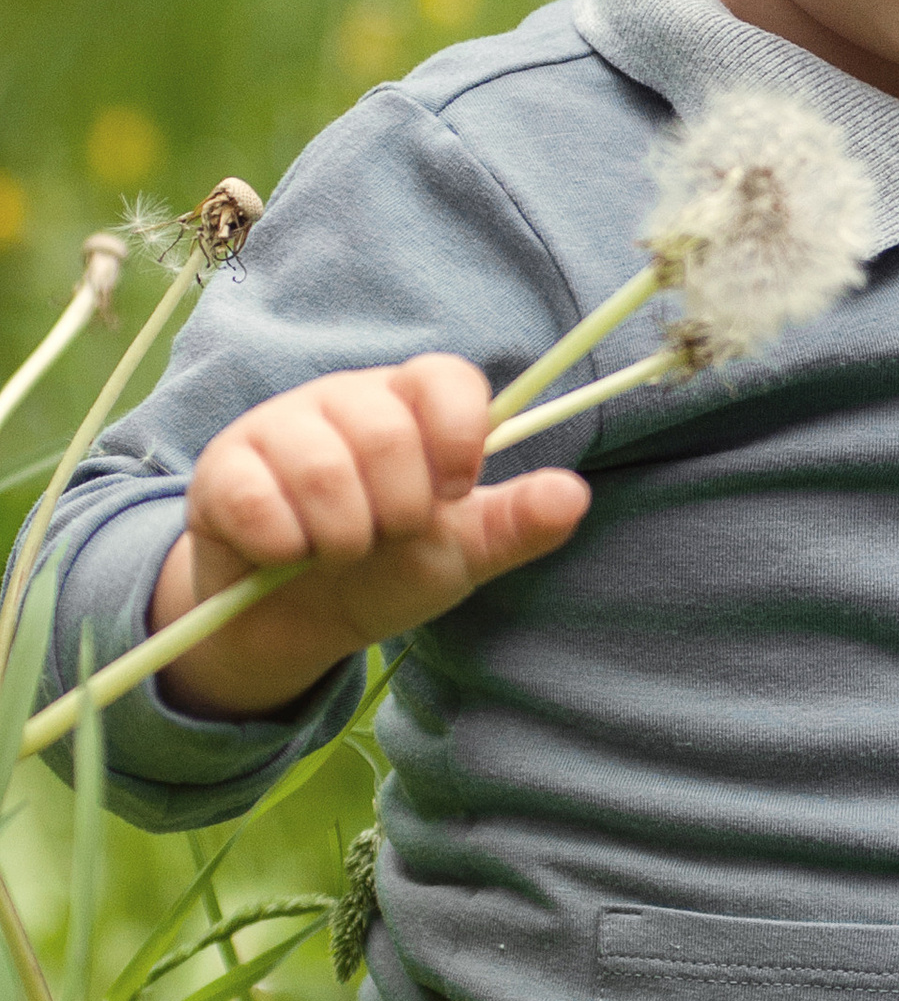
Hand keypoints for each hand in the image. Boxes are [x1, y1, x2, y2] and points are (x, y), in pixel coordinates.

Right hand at [149, 358, 589, 720]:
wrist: (294, 623)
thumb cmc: (386, 570)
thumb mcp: (461, 552)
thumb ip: (516, 524)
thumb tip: (574, 494)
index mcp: (409, 406)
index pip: (446, 377)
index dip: (458, 437)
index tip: (455, 492)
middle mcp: (343, 400)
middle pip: (385, 429)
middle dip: (400, 509)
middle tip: (390, 536)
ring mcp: (277, 427)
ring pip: (321, 466)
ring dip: (344, 536)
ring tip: (342, 551)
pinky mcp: (223, 470)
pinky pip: (258, 500)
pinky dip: (285, 545)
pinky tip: (287, 554)